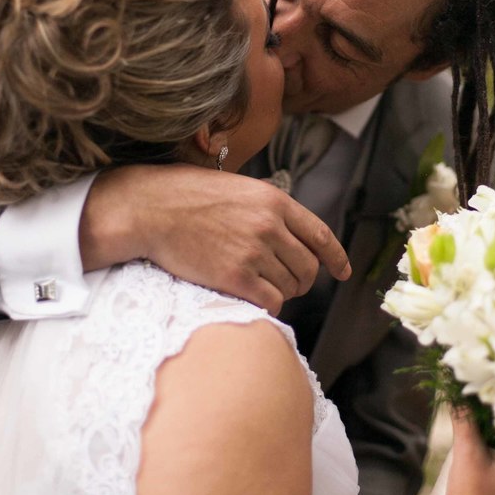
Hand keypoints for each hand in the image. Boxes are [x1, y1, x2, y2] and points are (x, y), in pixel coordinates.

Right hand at [79, 164, 350, 314]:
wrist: (151, 209)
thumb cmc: (186, 195)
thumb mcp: (237, 188)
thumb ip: (266, 208)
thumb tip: (286, 232)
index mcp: (274, 201)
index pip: (320, 234)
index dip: (336, 257)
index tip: (343, 271)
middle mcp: (270, 226)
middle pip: (308, 267)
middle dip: (303, 281)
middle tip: (287, 286)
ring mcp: (254, 251)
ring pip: (291, 287)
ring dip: (282, 293)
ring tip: (262, 288)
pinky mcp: (235, 276)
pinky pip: (271, 302)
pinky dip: (268, 306)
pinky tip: (254, 301)